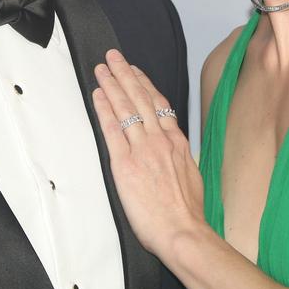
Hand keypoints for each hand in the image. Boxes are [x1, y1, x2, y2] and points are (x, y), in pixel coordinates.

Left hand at [93, 49, 204, 261]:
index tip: (136, 71)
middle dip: (126, 74)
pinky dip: (105, 109)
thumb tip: (172, 153)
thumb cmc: (187, 213)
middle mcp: (160, 140)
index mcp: (177, 142)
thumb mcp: (190, 176)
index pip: (159, 104)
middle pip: (140, 98)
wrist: (183, 231)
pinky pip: (113, 129)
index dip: (145, 84)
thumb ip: (179, 158)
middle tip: (114, 57)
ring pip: (126, 108)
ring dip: (112, 84)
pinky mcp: (126, 164)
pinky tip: (98, 95)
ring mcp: (143, 149)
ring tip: (102, 68)